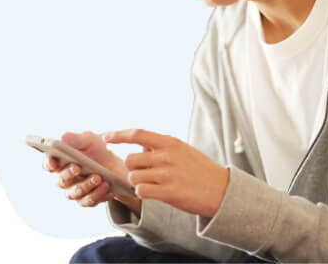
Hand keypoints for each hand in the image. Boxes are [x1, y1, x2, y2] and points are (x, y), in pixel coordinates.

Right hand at [43, 131, 139, 211]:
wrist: (113, 163)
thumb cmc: (95, 149)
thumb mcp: (88, 140)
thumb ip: (76, 139)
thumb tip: (63, 137)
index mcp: (60, 162)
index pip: (48, 165)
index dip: (48, 163)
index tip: (53, 160)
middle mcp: (64, 179)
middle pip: (61, 180)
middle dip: (69, 174)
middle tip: (78, 167)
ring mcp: (75, 191)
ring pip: (75, 193)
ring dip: (86, 185)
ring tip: (98, 176)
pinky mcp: (87, 199)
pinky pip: (89, 200)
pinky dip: (98, 193)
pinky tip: (106, 185)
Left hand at [103, 129, 229, 217]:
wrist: (221, 190)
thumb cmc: (199, 169)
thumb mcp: (182, 150)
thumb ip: (161, 147)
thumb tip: (139, 146)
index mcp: (170, 142)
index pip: (137, 134)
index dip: (118, 135)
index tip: (106, 137)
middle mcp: (167, 156)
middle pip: (130, 159)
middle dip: (131, 167)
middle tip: (141, 172)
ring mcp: (168, 174)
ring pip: (134, 176)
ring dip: (137, 181)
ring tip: (150, 183)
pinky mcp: (169, 193)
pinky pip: (141, 191)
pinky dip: (143, 192)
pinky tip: (152, 192)